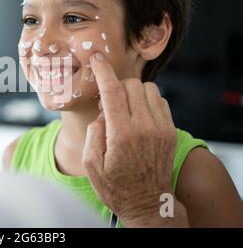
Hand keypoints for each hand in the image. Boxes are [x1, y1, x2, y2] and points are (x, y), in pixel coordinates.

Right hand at [82, 52, 187, 226]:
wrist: (148, 204)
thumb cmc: (116, 187)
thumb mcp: (91, 165)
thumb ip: (93, 134)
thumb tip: (103, 114)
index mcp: (121, 135)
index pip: (112, 91)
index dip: (102, 71)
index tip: (96, 58)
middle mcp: (144, 128)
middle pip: (130, 85)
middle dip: (115, 87)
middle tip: (107, 107)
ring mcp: (161, 129)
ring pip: (148, 89)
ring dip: (132, 93)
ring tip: (123, 111)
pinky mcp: (170, 131)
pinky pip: (159, 101)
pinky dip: (146, 101)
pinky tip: (137, 116)